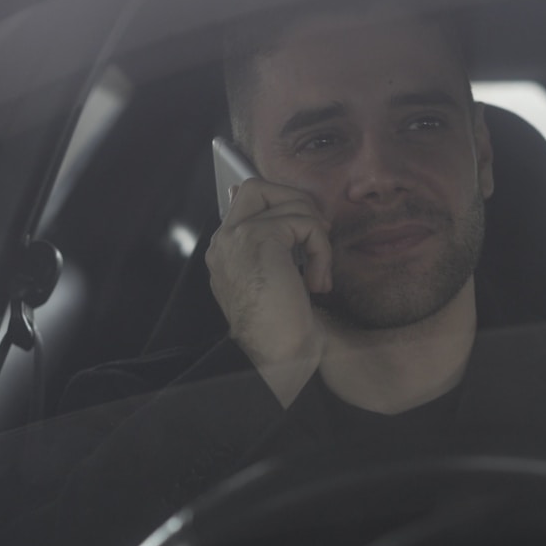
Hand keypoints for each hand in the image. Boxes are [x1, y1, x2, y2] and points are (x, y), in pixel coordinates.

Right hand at [206, 178, 333, 405]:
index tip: (307, 230)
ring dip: (316, 235)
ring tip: (319, 273)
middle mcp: (224, 241)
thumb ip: (275, 251)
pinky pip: (304, 222)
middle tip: (316, 237)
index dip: (279, 205)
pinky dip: (321, 250)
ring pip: (288, 201)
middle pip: (258, 186)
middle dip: (296, 203)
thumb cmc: (280, 333)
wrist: (274, 359)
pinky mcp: (258, 237)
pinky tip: (317, 283)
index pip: (243, 201)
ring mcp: (236, 237)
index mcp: (225, 253)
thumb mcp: (278, 285)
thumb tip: (287, 231)